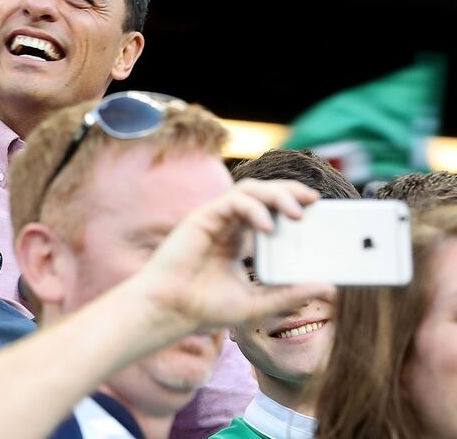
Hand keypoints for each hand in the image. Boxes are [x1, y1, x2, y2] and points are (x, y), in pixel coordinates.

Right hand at [135, 178, 332, 331]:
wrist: (171, 310)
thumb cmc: (205, 307)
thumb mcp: (259, 303)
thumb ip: (291, 294)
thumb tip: (330, 287)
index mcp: (241, 240)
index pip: (272, 211)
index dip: (295, 206)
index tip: (320, 213)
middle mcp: (230, 225)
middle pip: (264, 193)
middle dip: (291, 192)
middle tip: (315, 201)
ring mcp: (216, 219)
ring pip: (250, 190)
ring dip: (277, 195)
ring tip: (298, 213)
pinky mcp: (203, 217)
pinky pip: (234, 201)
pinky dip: (254, 209)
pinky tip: (268, 227)